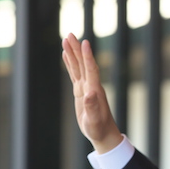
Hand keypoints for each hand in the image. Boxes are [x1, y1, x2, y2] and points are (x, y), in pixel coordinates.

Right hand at [61, 33, 122, 153]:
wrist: (103, 133)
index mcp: (95, 90)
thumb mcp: (94, 120)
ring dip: (72, 53)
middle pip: (83, 63)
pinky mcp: (81, 91)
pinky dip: (70, 64)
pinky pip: (75, 74)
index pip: (91, 69)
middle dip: (77, 49)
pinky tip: (66, 55)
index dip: (87, 56)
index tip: (85, 42)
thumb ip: (93, 108)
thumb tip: (90, 94)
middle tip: (70, 34)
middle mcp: (91, 86)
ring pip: (78, 66)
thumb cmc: (99, 128)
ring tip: (66, 39)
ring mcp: (86, 87)